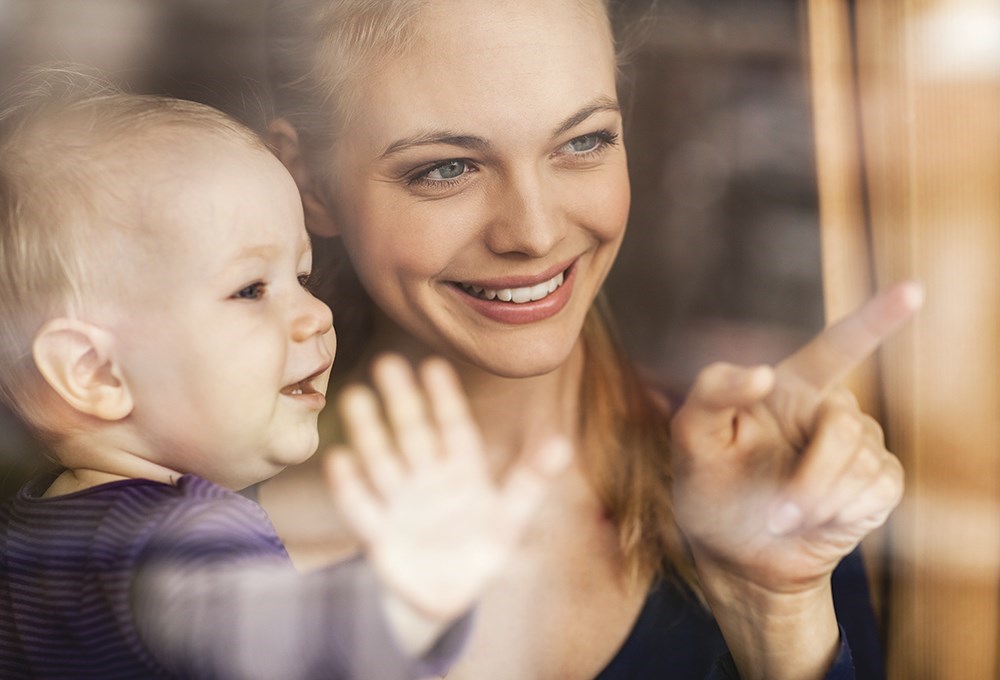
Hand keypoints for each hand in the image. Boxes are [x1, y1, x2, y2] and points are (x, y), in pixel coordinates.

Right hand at [324, 355, 570, 619]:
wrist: (447, 595)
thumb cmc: (481, 545)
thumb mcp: (511, 514)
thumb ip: (532, 478)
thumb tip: (562, 443)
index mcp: (462, 469)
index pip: (454, 427)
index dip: (445, 399)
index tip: (433, 366)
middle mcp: (428, 478)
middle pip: (414, 433)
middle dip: (402, 400)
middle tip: (388, 362)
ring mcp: (401, 503)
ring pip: (383, 461)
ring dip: (369, 431)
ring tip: (357, 396)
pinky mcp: (380, 535)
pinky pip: (363, 508)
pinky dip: (350, 486)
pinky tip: (340, 460)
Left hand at [670, 281, 922, 593]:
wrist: (738, 555)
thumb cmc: (710, 487)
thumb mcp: (691, 439)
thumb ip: (711, 392)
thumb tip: (764, 372)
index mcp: (788, 387)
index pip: (836, 346)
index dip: (877, 318)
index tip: (912, 292)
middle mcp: (829, 408)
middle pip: (842, 427)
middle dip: (809, 479)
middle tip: (774, 514)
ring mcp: (860, 445)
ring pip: (857, 465)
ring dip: (814, 502)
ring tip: (782, 518)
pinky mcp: (879, 483)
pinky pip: (875, 492)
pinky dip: (839, 515)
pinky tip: (814, 522)